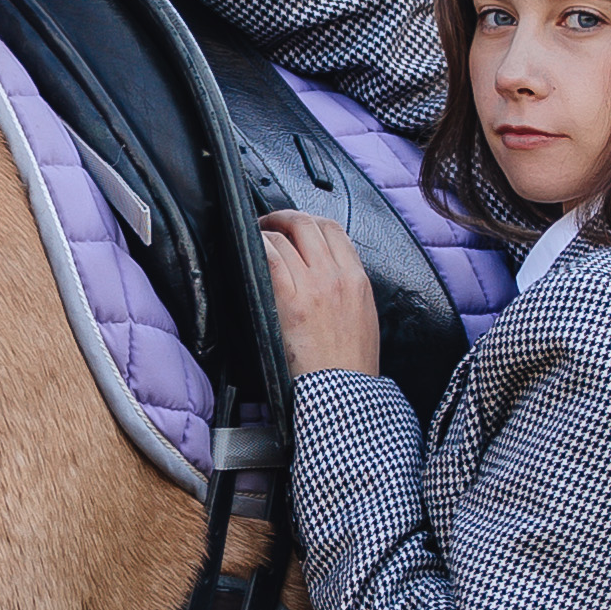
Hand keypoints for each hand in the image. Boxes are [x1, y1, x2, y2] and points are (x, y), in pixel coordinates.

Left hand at [264, 209, 382, 379]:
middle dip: (283, 217)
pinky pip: (271, 258)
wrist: (345, 392)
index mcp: (358, 279)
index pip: (333, 229)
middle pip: (308, 223)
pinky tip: (248, 250)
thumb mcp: (362, 317)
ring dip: (265, 231)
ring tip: (254, 240)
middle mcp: (338, 277)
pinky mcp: (291, 302)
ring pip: (286, 235)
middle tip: (267, 225)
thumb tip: (321, 274)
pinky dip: (257, 246)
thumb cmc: (352, 365)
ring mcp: (315, 287)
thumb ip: (345, 289)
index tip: (293, 226)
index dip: (308, 219)